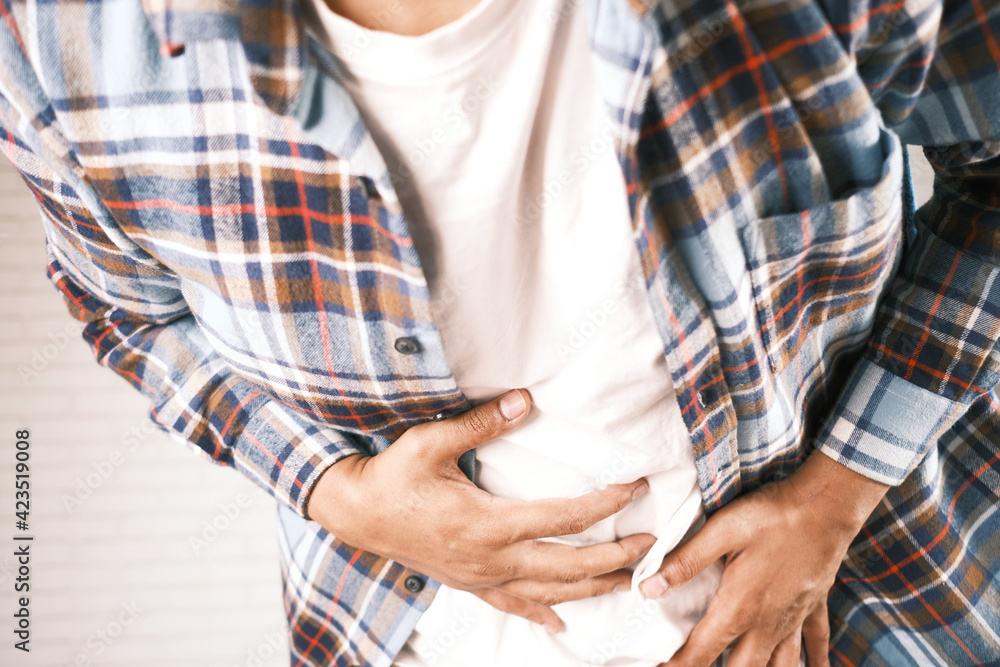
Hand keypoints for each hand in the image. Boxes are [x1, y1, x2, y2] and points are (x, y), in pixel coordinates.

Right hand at [307, 388, 656, 632]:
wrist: (356, 513)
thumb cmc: (393, 476)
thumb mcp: (432, 443)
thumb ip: (481, 424)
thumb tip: (524, 401)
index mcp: (488, 524)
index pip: (563, 518)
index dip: (604, 503)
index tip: (634, 487)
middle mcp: (490, 559)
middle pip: (567, 566)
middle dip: (614, 557)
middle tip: (650, 544)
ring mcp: (479, 578)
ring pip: (547, 594)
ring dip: (591, 590)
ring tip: (627, 582)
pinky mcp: (468, 584)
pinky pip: (511, 608)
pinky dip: (540, 615)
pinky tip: (559, 625)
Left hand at [642, 451, 889, 666]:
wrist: (827, 504)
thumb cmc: (771, 515)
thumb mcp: (721, 531)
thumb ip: (684, 562)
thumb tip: (647, 589)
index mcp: (740, 607)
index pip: (702, 652)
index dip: (679, 666)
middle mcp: (768, 623)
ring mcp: (794, 616)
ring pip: (780, 666)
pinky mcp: (814, 604)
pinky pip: (816, 643)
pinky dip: (815, 661)